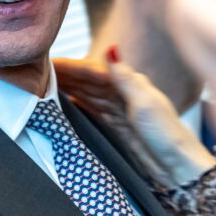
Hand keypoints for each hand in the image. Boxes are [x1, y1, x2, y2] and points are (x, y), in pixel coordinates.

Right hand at [54, 55, 215, 186]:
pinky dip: (77, 102)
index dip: (71, 65)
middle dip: (64, 73)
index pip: (94, 70)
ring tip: (44, 82)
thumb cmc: (168, 135)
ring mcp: (120, 109)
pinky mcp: (118, 125)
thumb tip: (111, 48)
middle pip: (88, 80)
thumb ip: (125, 78)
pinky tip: (66, 101)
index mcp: (131, 83)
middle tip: (36, 70)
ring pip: (88, 93)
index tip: (48, 61)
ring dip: (67, 86)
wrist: (179, 167)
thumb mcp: (146, 104)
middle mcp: (124, 93)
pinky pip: (92, 108)